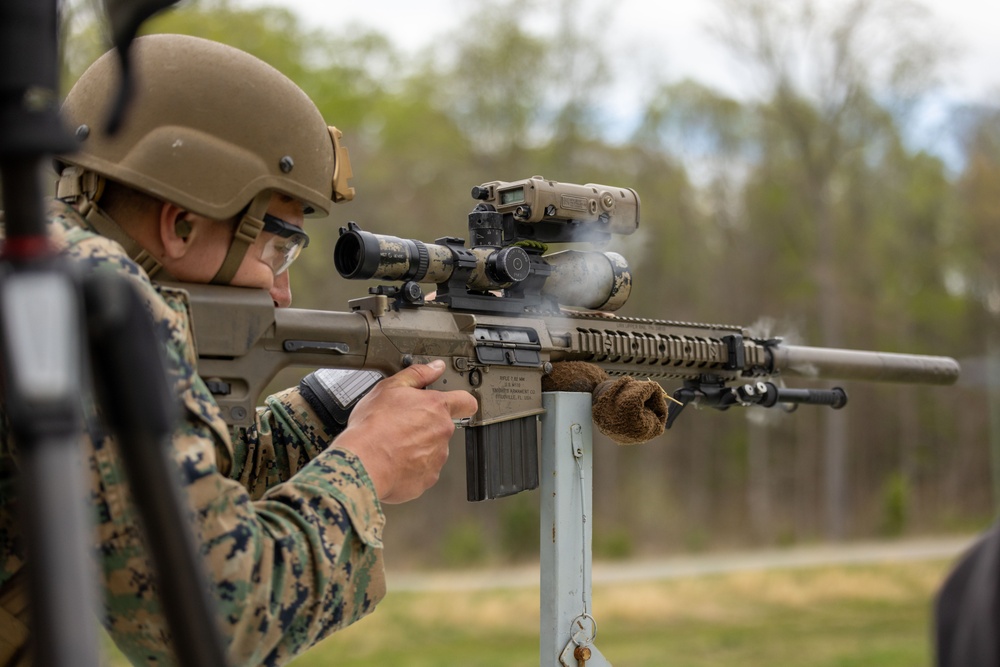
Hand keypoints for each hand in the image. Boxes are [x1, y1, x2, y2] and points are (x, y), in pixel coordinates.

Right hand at [335, 360, 477, 503]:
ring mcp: (437, 457)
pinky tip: (394, 460)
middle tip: (402, 424)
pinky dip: (412, 466)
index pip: (466, 401)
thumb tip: (435, 367)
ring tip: (394, 443)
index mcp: (436, 407)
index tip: (457, 403)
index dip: (462, 401)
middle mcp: (442, 432)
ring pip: (433, 448)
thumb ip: (417, 374)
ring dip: (419, 446)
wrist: (362, 463)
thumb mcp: (390, 387)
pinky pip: (424, 470)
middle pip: (443, 426)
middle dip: (426, 425)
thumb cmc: (372, 426)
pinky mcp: (428, 478)